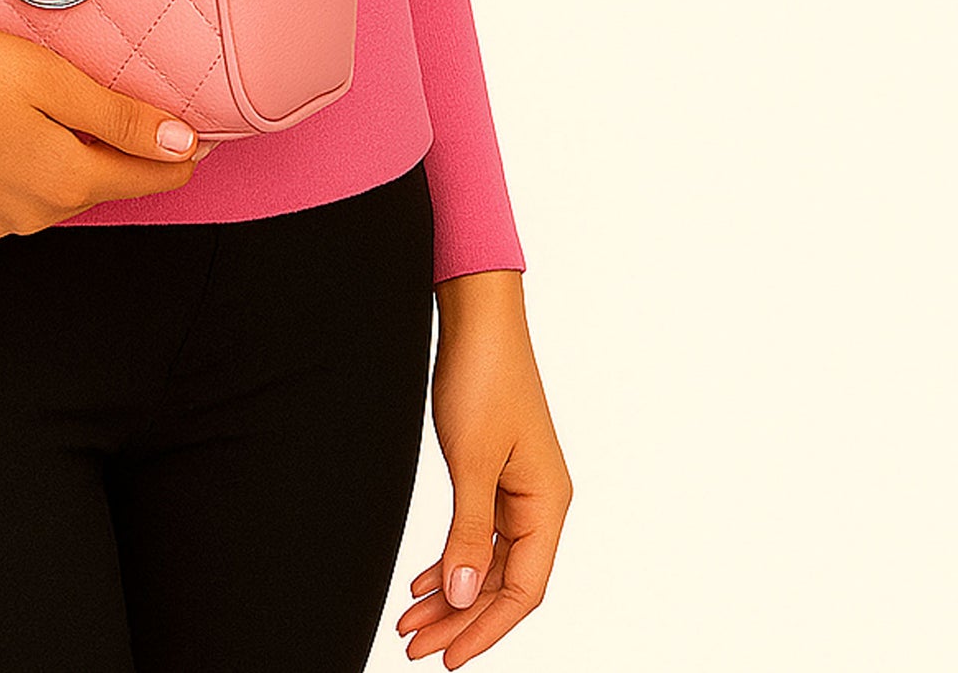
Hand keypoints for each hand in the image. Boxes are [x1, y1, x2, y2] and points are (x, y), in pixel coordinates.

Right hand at [0, 0, 214, 234]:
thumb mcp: (51, 79)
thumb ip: (120, 118)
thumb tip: (183, 143)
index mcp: (65, 181)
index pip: (145, 176)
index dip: (177, 154)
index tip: (202, 137)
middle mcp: (31, 215)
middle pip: (98, 186)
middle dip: (119, 156)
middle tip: (136, 116)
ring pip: (52, 194)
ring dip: (67, 164)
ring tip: (63, 118)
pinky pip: (9, 199)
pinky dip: (21, 172)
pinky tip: (6, 136)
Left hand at [396, 268, 571, 664]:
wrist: (478, 318)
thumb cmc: (484, 379)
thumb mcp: (472, 463)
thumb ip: (469, 534)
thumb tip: (465, 597)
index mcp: (548, 505)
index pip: (523, 591)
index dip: (485, 629)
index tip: (448, 659)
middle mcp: (539, 503)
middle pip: (503, 583)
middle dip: (460, 620)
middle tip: (414, 649)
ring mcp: (517, 489)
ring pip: (486, 561)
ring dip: (450, 594)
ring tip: (409, 624)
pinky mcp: (495, 474)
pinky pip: (477, 534)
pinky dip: (451, 560)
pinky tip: (423, 583)